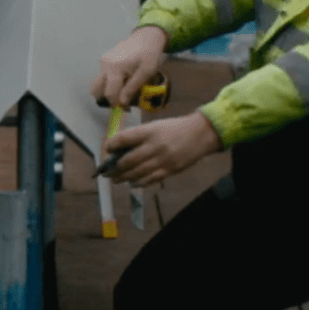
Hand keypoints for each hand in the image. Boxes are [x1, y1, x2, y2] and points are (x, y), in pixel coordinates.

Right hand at [91, 26, 168, 106]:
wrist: (146, 37)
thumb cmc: (149, 55)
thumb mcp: (146, 72)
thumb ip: (133, 87)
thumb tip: (122, 102)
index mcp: (115, 68)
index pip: (110, 93)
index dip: (117, 103)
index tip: (126, 107)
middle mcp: (105, 65)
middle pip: (96, 90)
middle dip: (107, 98)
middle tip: (121, 100)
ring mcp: (103, 62)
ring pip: (98, 84)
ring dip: (107, 91)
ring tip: (122, 91)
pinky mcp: (104, 61)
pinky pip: (103, 77)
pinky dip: (110, 83)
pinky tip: (123, 81)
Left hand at [105, 112, 222, 185]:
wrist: (201, 134)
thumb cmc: (176, 128)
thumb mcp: (156, 126)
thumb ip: (139, 136)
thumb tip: (120, 150)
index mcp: (149, 131)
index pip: (123, 139)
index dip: (111, 146)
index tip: (108, 150)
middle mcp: (154, 146)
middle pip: (127, 161)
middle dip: (114, 168)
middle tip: (107, 172)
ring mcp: (162, 160)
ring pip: (136, 173)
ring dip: (123, 178)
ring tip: (116, 179)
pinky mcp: (170, 170)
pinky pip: (149, 180)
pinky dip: (138, 183)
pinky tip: (132, 183)